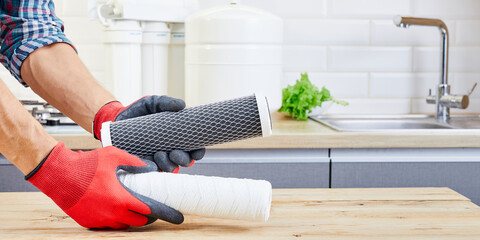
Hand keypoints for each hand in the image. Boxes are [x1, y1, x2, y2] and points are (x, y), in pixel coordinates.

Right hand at [26, 142, 182, 228]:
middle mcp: (112, 213)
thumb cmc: (86, 164)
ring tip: (133, 207)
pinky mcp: (89, 223)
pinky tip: (115, 208)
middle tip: (151, 208)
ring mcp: (100, 220)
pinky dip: (114, 218)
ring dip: (130, 218)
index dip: (164, 212)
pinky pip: (108, 225)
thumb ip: (135, 162)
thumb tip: (151, 167)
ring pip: (123, 225)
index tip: (177, 216)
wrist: (58, 175)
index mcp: (121, 198)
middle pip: (138, 221)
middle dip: (147, 216)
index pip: (149, 210)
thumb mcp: (114, 156)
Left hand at [93, 96, 205, 171]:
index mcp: (177, 137)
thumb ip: (167, 102)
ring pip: (171, 168)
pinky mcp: (144, 163)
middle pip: (185, 161)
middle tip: (175, 153)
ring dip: (169, 164)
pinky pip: (153, 171)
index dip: (198, 152)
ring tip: (161, 154)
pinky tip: (152, 160)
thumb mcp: (153, 103)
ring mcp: (158, 158)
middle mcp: (170, 149)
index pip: (193, 148)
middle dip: (184, 159)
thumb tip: (182, 105)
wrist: (116, 118)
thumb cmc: (139, 111)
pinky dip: (155, 168)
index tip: (197, 151)